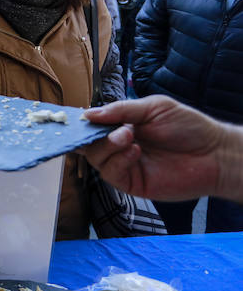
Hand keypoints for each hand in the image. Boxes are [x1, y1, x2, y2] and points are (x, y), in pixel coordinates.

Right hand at [79, 96, 233, 201]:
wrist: (214, 154)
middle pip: (89, 144)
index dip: (82, 123)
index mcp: (122, 126)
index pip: (93, 126)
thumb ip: (120, 110)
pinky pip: (111, 173)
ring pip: (96, 159)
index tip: (76, 119)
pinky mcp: (132, 183)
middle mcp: (119, 147)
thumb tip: (88, 114)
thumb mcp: (153, 107)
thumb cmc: (188, 127)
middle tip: (114, 129)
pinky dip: (118, 160)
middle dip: (95, 135)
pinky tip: (135, 152)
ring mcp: (125, 166)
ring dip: (107, 146)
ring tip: (128, 137)